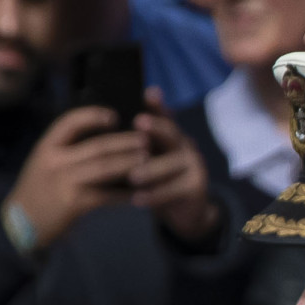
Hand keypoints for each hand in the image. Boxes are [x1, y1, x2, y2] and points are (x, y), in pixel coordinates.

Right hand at [7, 106, 150, 248]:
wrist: (21, 223)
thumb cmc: (38, 190)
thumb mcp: (44, 163)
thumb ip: (66, 150)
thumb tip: (101, 136)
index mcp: (47, 147)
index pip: (69, 122)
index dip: (92, 116)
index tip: (114, 115)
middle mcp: (55, 160)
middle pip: (97, 146)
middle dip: (124, 142)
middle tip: (145, 138)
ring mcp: (64, 181)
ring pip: (104, 167)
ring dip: (129, 162)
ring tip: (148, 158)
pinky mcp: (74, 203)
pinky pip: (106, 195)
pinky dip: (124, 193)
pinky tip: (139, 192)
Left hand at [129, 92, 220, 242]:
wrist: (184, 211)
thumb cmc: (157, 180)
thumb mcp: (148, 159)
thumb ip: (134, 143)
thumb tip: (108, 127)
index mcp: (170, 135)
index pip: (164, 115)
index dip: (158, 105)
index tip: (149, 93)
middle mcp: (185, 145)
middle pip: (171, 133)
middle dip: (155, 127)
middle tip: (138, 121)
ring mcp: (194, 166)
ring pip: (171, 165)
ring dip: (151, 170)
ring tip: (132, 176)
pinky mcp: (197, 187)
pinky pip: (174, 190)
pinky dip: (155, 195)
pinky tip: (138, 199)